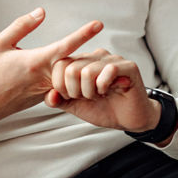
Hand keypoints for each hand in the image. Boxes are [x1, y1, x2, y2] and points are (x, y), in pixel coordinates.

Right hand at [0, 8, 102, 133]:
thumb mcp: (0, 43)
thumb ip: (22, 26)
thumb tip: (42, 12)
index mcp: (35, 61)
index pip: (65, 46)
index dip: (83, 34)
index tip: (99, 24)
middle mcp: (45, 77)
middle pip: (76, 62)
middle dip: (89, 52)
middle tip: (103, 43)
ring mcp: (47, 89)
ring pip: (71, 75)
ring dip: (82, 66)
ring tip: (96, 55)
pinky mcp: (46, 97)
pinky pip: (64, 85)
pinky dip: (72, 77)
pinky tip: (78, 72)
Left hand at [45, 49, 161, 133]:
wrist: (129, 120)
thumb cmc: (104, 109)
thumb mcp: (76, 106)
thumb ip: (59, 100)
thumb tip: (49, 95)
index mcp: (81, 62)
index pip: (59, 65)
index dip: (61, 86)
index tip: (73, 97)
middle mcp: (95, 57)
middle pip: (71, 69)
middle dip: (76, 92)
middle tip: (88, 97)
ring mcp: (112, 59)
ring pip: (87, 71)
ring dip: (91, 91)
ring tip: (100, 95)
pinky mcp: (127, 66)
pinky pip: (109, 71)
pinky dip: (105, 87)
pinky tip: (110, 92)